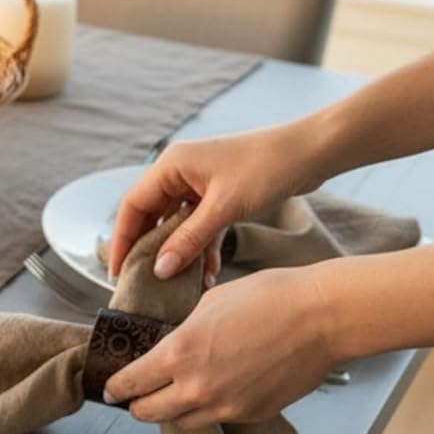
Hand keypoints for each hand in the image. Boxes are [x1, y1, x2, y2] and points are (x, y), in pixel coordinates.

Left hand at [102, 267, 334, 427]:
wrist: (323, 317)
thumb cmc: (271, 298)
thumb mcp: (210, 303)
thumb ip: (183, 331)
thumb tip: (172, 344)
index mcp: (178, 354)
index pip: (129, 384)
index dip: (115, 388)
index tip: (110, 389)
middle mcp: (196, 387)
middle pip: (146, 413)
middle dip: (137, 404)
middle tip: (138, 394)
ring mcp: (224, 406)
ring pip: (180, 421)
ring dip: (172, 410)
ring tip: (177, 392)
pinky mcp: (250, 414)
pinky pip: (215, 419)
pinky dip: (207, 410)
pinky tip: (215, 390)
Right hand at [107, 125, 323, 281]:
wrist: (314, 151)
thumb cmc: (268, 168)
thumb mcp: (224, 208)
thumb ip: (188, 240)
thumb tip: (159, 270)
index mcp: (171, 166)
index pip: (132, 206)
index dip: (122, 240)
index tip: (118, 272)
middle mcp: (180, 172)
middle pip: (150, 216)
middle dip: (148, 250)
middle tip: (143, 281)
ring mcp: (200, 183)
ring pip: (175, 223)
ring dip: (178, 251)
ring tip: (177, 282)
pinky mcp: (219, 194)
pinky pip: (199, 224)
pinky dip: (201, 246)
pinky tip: (208, 269)